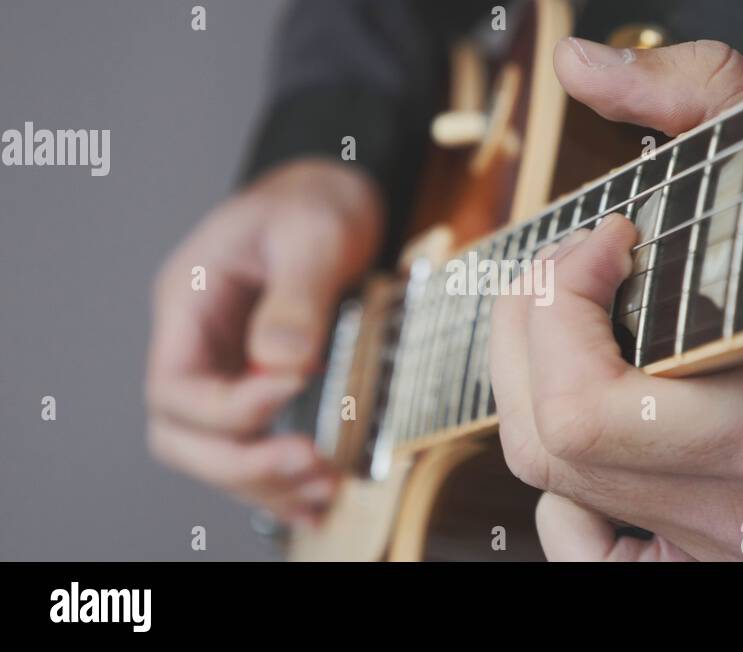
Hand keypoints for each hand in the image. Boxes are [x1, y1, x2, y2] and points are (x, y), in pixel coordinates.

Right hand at [146, 158, 382, 525]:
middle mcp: (198, 344)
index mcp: (189, 304)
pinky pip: (253, 444)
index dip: (232, 405)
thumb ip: (298, 293)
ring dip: (264, 482)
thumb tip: (283, 361)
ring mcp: (226, 368)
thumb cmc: (313, 201)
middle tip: (309, 462)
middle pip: (181, 435)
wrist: (331, 197)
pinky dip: (279, 478)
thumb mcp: (311, 232)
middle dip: (240, 462)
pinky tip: (317, 498)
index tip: (296, 386)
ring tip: (324, 490)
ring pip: (215, 453)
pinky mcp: (262, 384)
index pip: (176, 387)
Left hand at [489, 38, 742, 559]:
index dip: (555, 307)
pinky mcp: (729, 554)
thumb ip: (692, 95)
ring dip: (534, 392)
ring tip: (571, 330)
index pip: (583, 410)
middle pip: (551, 446)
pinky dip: (567, 503)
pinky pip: (599, 558)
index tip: (601, 238)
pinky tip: (589, 438)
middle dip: (528, 335)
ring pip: (558, 491)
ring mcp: (734, 541)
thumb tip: (578, 60)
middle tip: (567, 271)